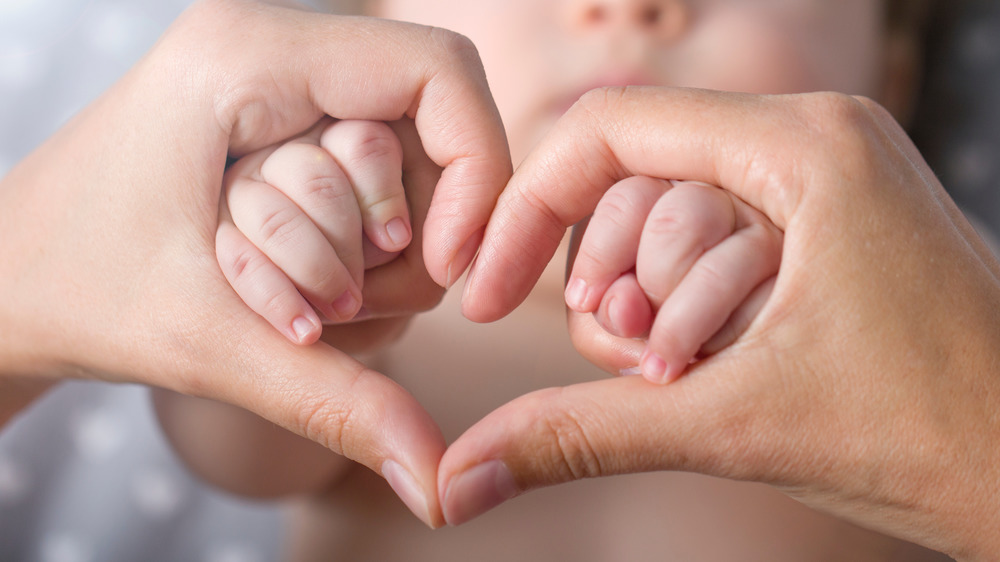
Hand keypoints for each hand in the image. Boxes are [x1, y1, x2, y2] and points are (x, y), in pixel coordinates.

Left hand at [0, 0, 510, 527]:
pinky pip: (376, 194)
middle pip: (429, 137)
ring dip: (364, 261)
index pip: (438, 73)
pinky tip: (284, 287)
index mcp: (250, 55)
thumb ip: (336, 401)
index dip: (477, 170)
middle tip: (325, 303)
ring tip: (279, 295)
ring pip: (407, 176)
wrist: (8, 282)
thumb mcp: (211, 345)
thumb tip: (440, 488)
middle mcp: (277, 50)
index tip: (452, 270)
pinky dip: (352, 259)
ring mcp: (286, 88)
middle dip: (398, 241)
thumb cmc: (78, 285)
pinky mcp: (291, 129)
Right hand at [445, 87, 999, 557]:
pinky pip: (714, 238)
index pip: (609, 129)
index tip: (488, 290)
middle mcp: (815, 137)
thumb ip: (578, 435)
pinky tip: (703, 364)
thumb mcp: (729, 424)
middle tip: (628, 362)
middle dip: (607, 277)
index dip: (529, 207)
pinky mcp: (828, 221)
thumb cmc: (933, 436)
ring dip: (649, 302)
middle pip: (633, 177)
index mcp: (801, 147)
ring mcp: (826, 177)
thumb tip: (461, 476)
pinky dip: (686, 303)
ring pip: (669, 213)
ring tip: (677, 373)